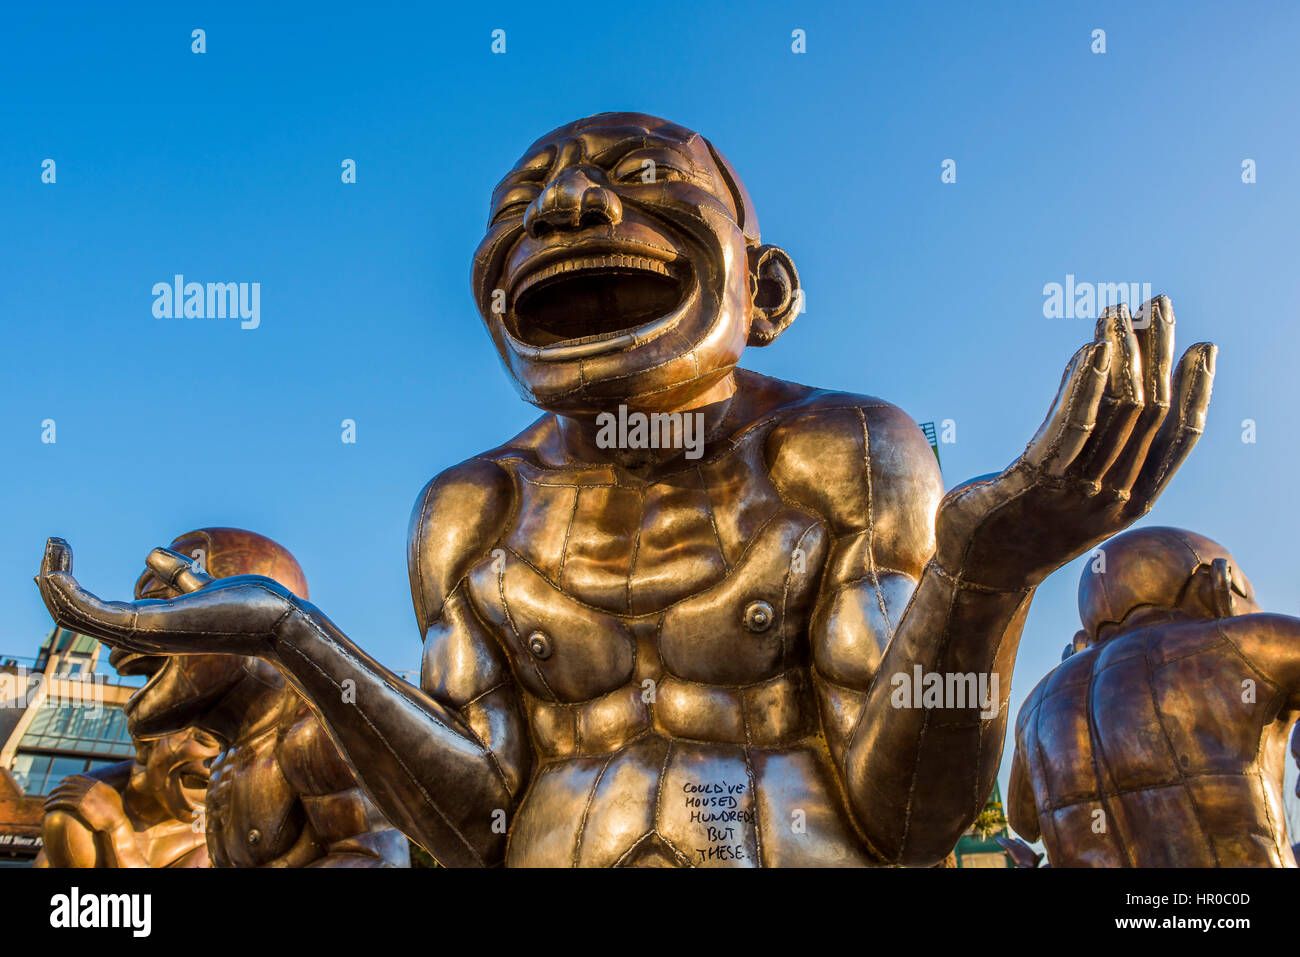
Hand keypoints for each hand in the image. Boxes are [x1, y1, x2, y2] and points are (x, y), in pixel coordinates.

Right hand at [36, 538, 300, 657]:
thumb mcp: (201, 585)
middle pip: (74, 619)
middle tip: (52, 546)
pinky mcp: (148, 627)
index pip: (91, 616)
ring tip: (52, 546)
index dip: (68, 589)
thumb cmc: (247, 607)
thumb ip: (177, 574)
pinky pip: (90, 614)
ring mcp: (141, 634)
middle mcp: (139, 635)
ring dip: (53, 582)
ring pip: (73, 617)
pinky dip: (67, 590)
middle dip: (53, 584)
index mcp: (147, 627)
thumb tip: (151, 554)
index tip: (62, 555)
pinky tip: (61, 565)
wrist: (277, 621)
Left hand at [44, 775, 129, 833]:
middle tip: (50, 795)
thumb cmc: (115, 811)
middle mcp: (89, 787)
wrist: (115, 821)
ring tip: (46, 803)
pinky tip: (48, 807)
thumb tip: (99, 785)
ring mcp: (85, 795)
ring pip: (62, 793)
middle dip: (56, 789)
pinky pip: (62, 802)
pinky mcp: (80, 805)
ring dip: (52, 797)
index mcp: (96, 783)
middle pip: (67, 784)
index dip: (66, 780)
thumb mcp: (111, 794)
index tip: (60, 784)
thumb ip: (103, 788)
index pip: (76, 778)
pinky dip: (53, 803)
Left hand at [934, 296, 1214, 589]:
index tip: (1203, 346)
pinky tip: (1093, 349)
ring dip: (1121, 352)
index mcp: (1133, 500)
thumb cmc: (1024, 523)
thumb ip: (1090, 431)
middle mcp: (1114, 496)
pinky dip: (1087, 382)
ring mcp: (1078, 490)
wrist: (979, 574)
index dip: (1197, 390)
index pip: (1180, 437)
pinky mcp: (1037, 482)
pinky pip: (1072, 424)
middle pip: (1151, 411)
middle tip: (1157, 305)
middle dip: (1158, 352)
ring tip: (1119, 311)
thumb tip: (1102, 359)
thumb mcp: (1072, 481)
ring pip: (1117, 410)